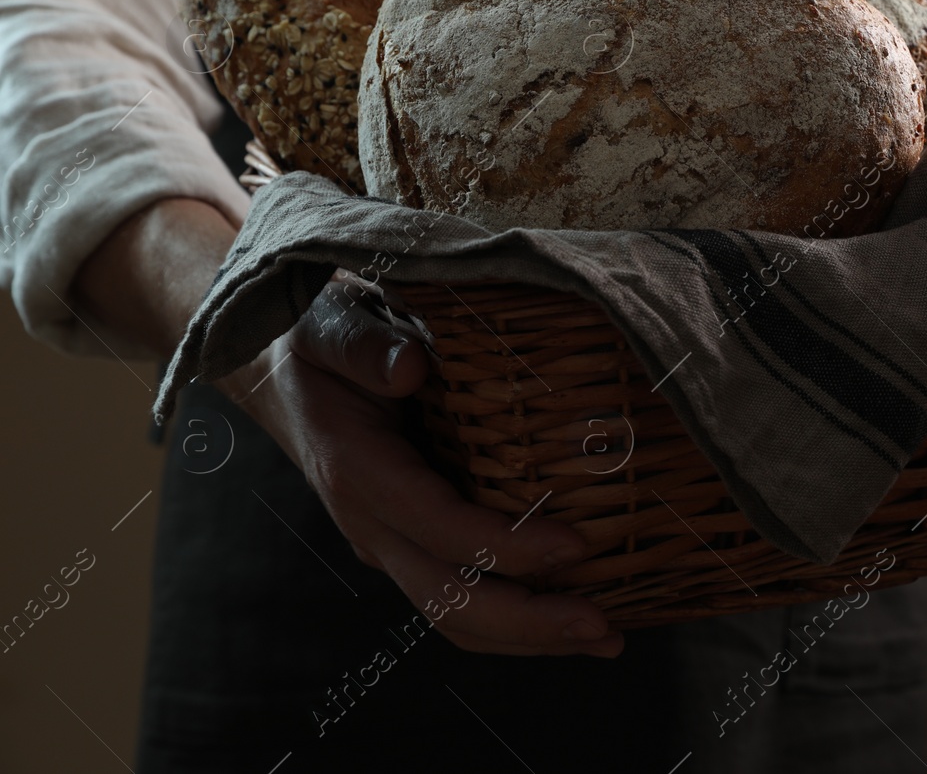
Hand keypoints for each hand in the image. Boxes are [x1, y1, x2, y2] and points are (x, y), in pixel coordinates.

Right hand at [218, 276, 623, 657]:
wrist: (280, 374)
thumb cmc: (316, 339)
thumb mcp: (328, 324)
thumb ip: (363, 345)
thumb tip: (410, 367)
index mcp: (357, 469)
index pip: (436, 525)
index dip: (505, 546)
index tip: (576, 546)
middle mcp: (370, 523)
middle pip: (447, 598)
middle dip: (528, 621)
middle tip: (605, 628)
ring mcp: (389, 544)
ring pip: (455, 615)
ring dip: (531, 637)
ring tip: (607, 640)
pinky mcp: (411, 547)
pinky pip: (461, 599)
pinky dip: (518, 621)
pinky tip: (574, 622)